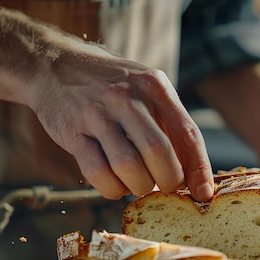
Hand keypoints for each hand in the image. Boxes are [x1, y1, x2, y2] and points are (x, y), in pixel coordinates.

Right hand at [26, 47, 213, 200]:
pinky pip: (97, 173)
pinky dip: (112, 189)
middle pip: (159, 153)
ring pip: (128, 167)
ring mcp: (98, 114)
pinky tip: (115, 184)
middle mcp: (127, 97)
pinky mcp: (73, 133)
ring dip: (138, 186)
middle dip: (167, 181)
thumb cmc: (111, 87)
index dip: (199, 170)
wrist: (55, 66)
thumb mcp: (146, 91)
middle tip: (164, 187)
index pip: (188, 134)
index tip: (204, 194)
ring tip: (137, 183)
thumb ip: (169, 125)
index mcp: (155, 87)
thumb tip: (192, 175)